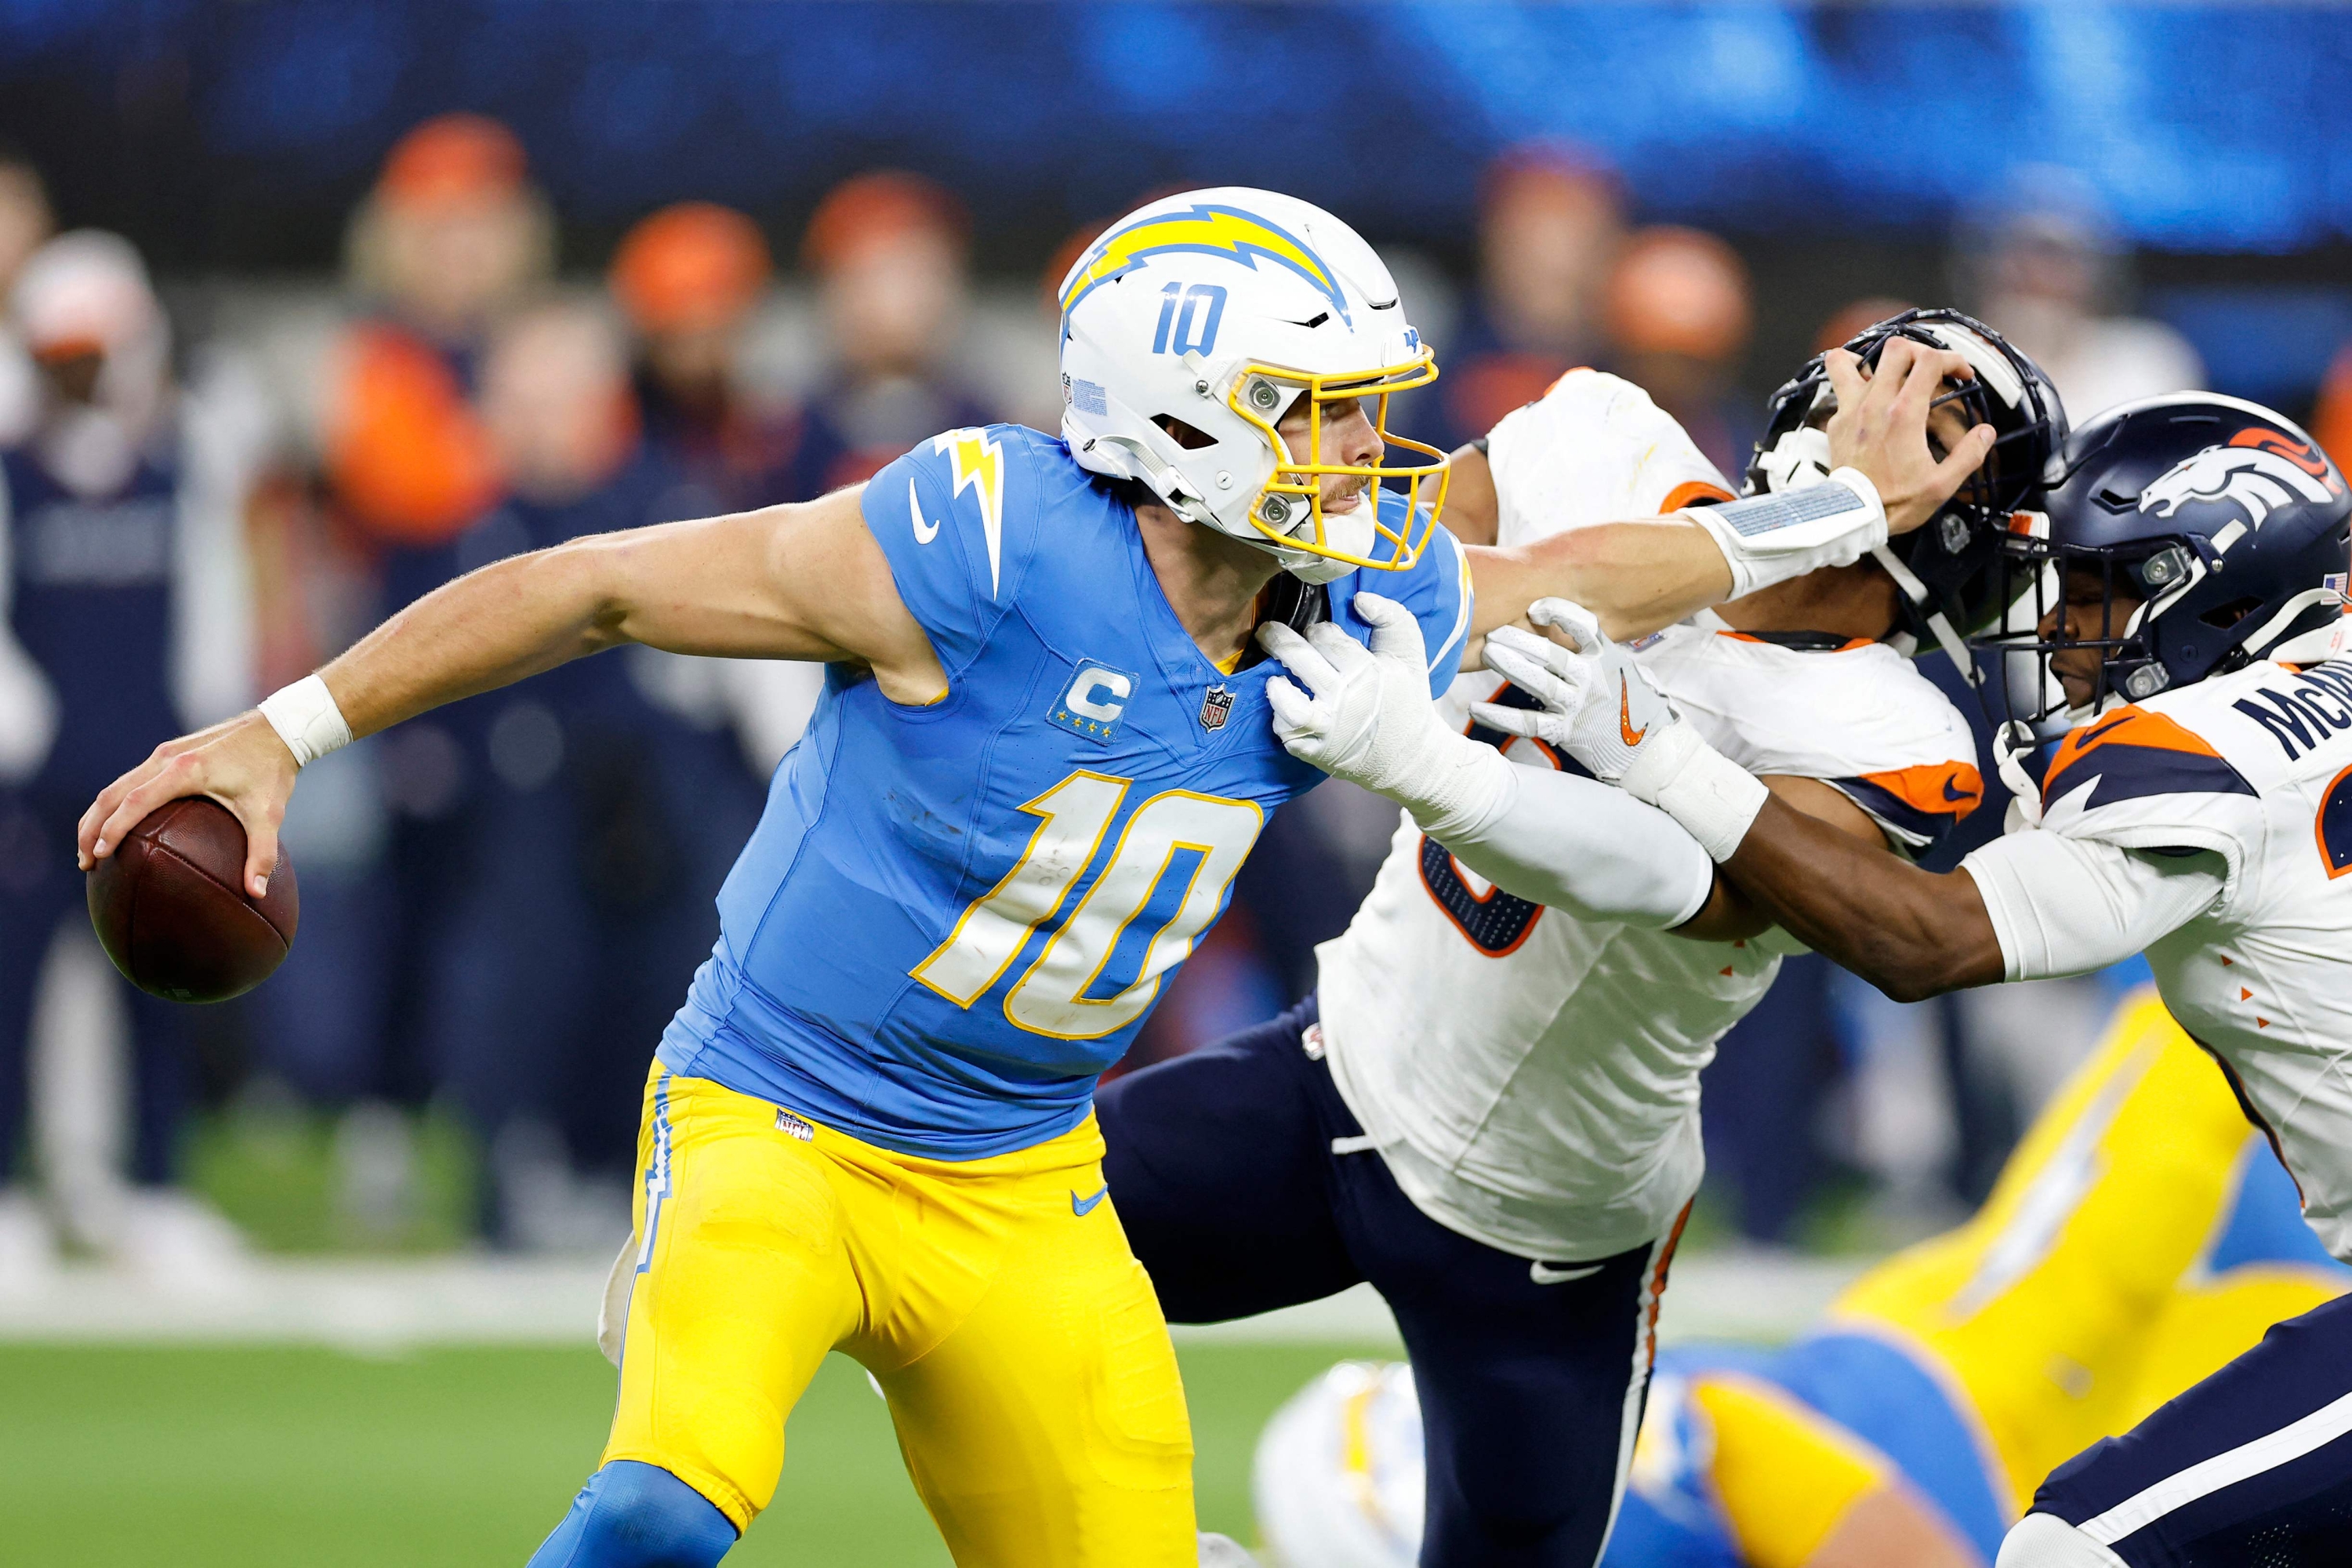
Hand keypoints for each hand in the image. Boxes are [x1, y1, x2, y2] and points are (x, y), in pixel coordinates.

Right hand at [78, 712, 298, 897]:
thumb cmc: (273, 771)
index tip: (100, 856)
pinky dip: (116, 804)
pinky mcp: (168, 753)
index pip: (135, 802)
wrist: (279, 728)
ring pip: (117, 786)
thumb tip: (258, 895)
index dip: (113, 829)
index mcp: (186, 770)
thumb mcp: (270, 813)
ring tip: (91, 850)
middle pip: (112, 794)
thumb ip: (262, 854)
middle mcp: (167, 758)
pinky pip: (132, 781)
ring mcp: (164, 753)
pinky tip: (118, 828)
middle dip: (92, 829)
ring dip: (98, 816)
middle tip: (85, 863)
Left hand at [1260, 592, 1443, 793]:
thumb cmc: (1406, 697)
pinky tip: (1285, 705)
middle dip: (1279, 640)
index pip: (1328, 639)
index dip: (1319, 631)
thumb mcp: (1409, 654)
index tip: (1319, 633)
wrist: (1410, 756)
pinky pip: (1287, 732)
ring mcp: (1329, 730)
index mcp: (1368, 672)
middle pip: (1301, 661)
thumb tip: (1360, 598)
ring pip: (1289, 705)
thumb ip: (1392, 618)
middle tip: (1268, 632)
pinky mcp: (1317, 752)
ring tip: (1273, 676)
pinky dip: (1280, 717)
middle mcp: (1346, 700)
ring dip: (1276, 686)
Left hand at [1472, 599, 1680, 782]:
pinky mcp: (1566, 732)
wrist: (1652, 752)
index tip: (1535, 608)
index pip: (1584, 626)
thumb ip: (1596, 653)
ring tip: (1486, 653)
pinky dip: (1499, 716)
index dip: (1559, 613)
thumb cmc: (1634, 708)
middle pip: (1552, 654)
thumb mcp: (1624, 671)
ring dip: (1510, 666)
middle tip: (1494, 630)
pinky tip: (1476, 707)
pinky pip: (1527, 722)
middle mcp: (1593, 679)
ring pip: (1538, 682)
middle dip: (1520, 639)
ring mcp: (1579, 706)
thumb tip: (1566, 630)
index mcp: (1607, 659)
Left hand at [1824, 337, 1996, 536]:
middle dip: (1920, 351)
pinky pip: (1838, 385)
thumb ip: (1969, 455)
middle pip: (1896, 349)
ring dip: (1872, 358)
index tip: (1963, 374)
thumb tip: (1986, 433)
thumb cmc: (1894, 503)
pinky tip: (1866, 391)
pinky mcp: (1836, 422)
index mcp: (1904, 414)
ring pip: (1850, 359)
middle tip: (1930, 369)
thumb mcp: (1942, 485)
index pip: (1931, 361)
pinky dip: (1852, 379)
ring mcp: (1851, 410)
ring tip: (1889, 370)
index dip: (1953, 359)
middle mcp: (1875, 404)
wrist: (1853, 517)